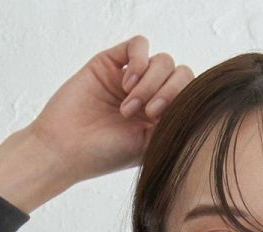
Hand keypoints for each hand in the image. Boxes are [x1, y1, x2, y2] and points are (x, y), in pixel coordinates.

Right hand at [27, 34, 194, 184]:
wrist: (65, 148)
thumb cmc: (104, 155)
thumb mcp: (150, 146)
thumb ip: (174, 123)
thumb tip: (197, 104)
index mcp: (162, 118)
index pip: (190, 95)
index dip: (183, 101)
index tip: (161, 122)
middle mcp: (150, 96)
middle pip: (181, 74)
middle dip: (168, 92)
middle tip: (147, 114)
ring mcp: (131, 78)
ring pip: (163, 61)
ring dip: (150, 83)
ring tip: (128, 106)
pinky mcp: (112, 63)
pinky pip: (139, 45)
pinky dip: (139, 61)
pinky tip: (126, 84)